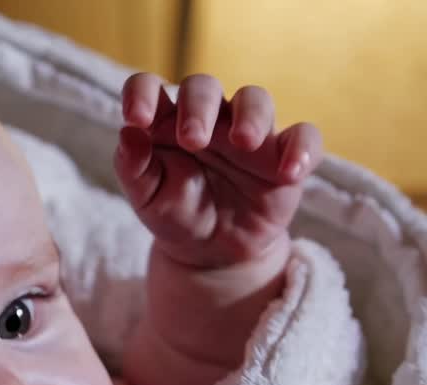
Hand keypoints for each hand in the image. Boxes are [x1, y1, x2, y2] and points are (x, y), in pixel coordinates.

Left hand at [114, 73, 322, 267]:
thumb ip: (133, 168)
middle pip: (204, 87)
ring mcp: (247, 131)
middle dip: (198, 107)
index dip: (141, 92)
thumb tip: (127, 133)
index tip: (136, 118)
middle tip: (192, 140)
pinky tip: (289, 172)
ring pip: (254, 99)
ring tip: (243, 142)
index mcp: (164, 122)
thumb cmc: (175, 213)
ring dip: (250, 116)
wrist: (211, 251)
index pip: (149, 86)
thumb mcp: (147, 198)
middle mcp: (207, 118)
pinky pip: (303, 136)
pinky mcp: (283, 153)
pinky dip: (302, 149)